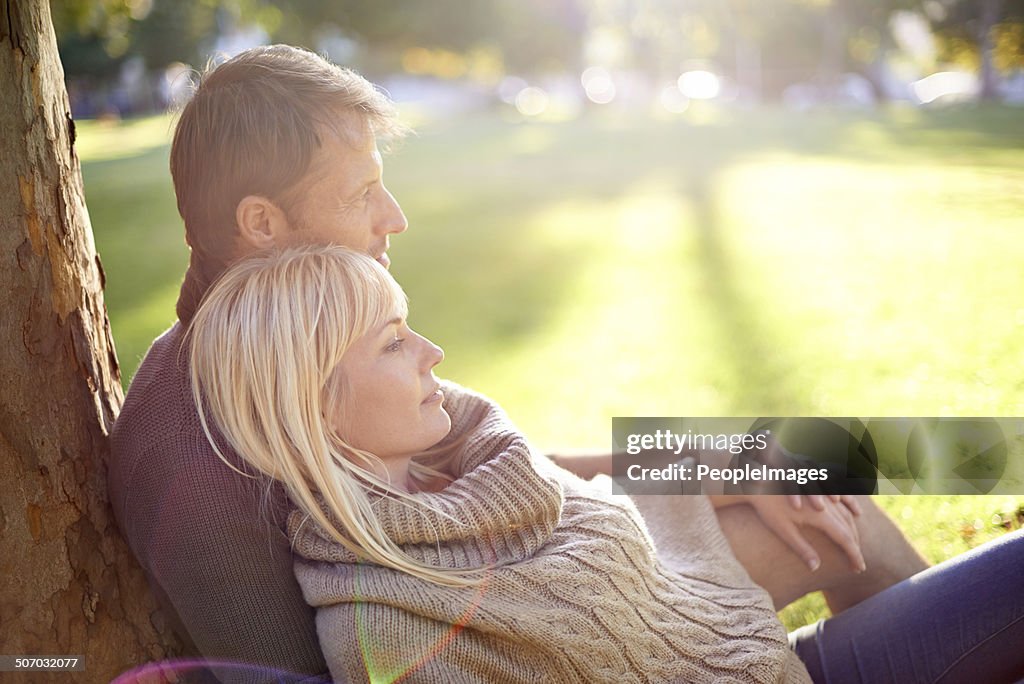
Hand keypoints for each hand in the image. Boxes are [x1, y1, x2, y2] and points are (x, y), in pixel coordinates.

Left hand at [747, 495, 865, 573]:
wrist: (758, 480)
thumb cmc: (768, 507)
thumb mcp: (783, 530)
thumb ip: (801, 548)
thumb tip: (815, 567)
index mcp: (821, 516)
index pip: (844, 539)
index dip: (854, 554)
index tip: (860, 569)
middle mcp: (827, 504)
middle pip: (848, 526)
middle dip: (855, 545)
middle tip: (858, 564)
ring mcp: (824, 492)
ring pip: (847, 511)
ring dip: (855, 528)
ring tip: (856, 545)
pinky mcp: (820, 484)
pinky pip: (843, 495)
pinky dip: (851, 505)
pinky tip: (856, 513)